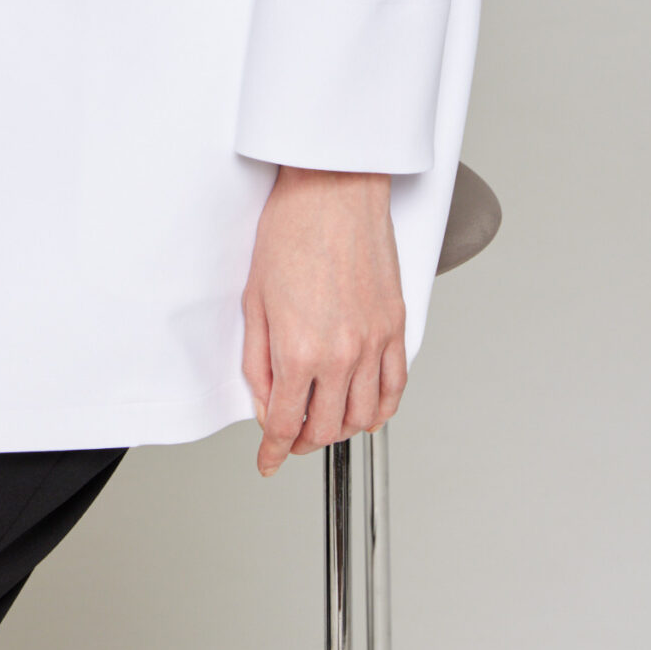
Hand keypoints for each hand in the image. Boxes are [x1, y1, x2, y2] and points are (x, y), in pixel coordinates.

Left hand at [242, 166, 407, 477]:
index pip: (286, 424)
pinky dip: (381, 407)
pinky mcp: (397, 325)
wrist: (332, 188)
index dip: (273, 451)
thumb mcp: (254, 301)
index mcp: (300, 351)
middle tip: (291, 436)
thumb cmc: (289, 231)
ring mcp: (375, 342)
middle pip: (328, 429)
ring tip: (325, 420)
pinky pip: (397, 386)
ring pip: (366, 417)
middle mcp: (342, 355)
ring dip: (343, 428)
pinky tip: (365, 405)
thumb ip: (257, 363)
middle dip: (305, 441)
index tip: (268, 461)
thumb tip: (265, 404)